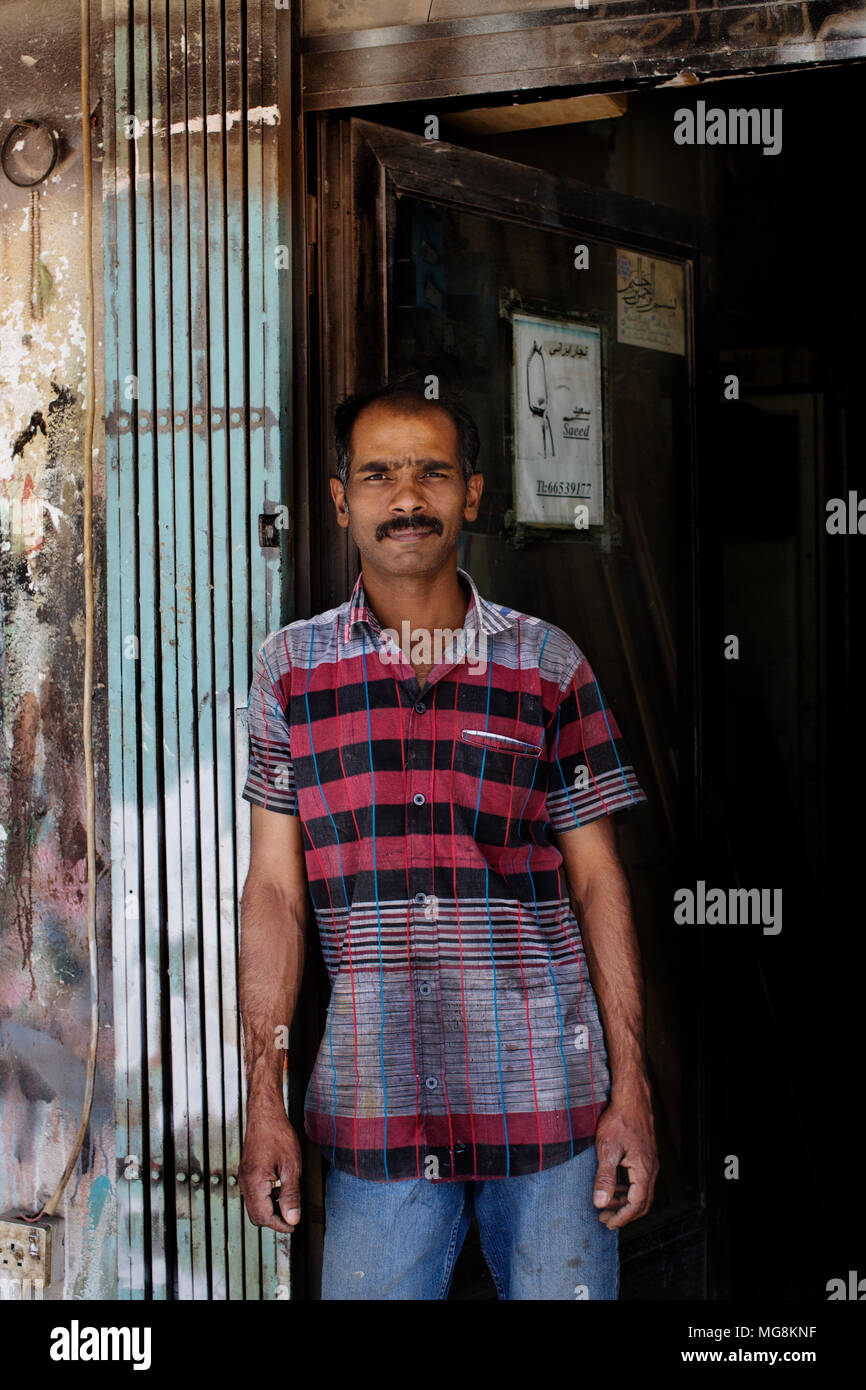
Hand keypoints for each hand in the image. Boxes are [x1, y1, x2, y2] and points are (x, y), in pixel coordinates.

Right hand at [238, 1097, 302, 1233]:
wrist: (265, 1115)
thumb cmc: (278, 1135)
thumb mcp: (291, 1167)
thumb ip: (291, 1195)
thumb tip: (292, 1218)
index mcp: (255, 1183)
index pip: (264, 1217)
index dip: (280, 1225)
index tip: (294, 1224)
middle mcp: (246, 1183)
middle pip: (256, 1216)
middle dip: (274, 1220)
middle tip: (292, 1216)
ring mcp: (245, 1177)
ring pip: (255, 1206)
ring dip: (271, 1209)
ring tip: (289, 1201)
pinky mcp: (247, 1172)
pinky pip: (254, 1194)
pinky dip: (267, 1198)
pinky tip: (280, 1189)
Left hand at [592, 1090, 658, 1229]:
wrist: (631, 1097)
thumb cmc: (619, 1120)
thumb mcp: (607, 1149)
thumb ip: (604, 1178)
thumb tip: (600, 1202)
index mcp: (643, 1170)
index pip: (636, 1204)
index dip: (622, 1217)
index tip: (607, 1223)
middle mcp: (651, 1168)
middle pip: (642, 1202)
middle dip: (624, 1214)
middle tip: (604, 1219)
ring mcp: (650, 1162)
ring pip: (641, 1192)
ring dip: (625, 1202)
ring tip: (606, 1205)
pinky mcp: (646, 1156)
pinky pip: (640, 1181)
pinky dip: (627, 1189)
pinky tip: (614, 1186)